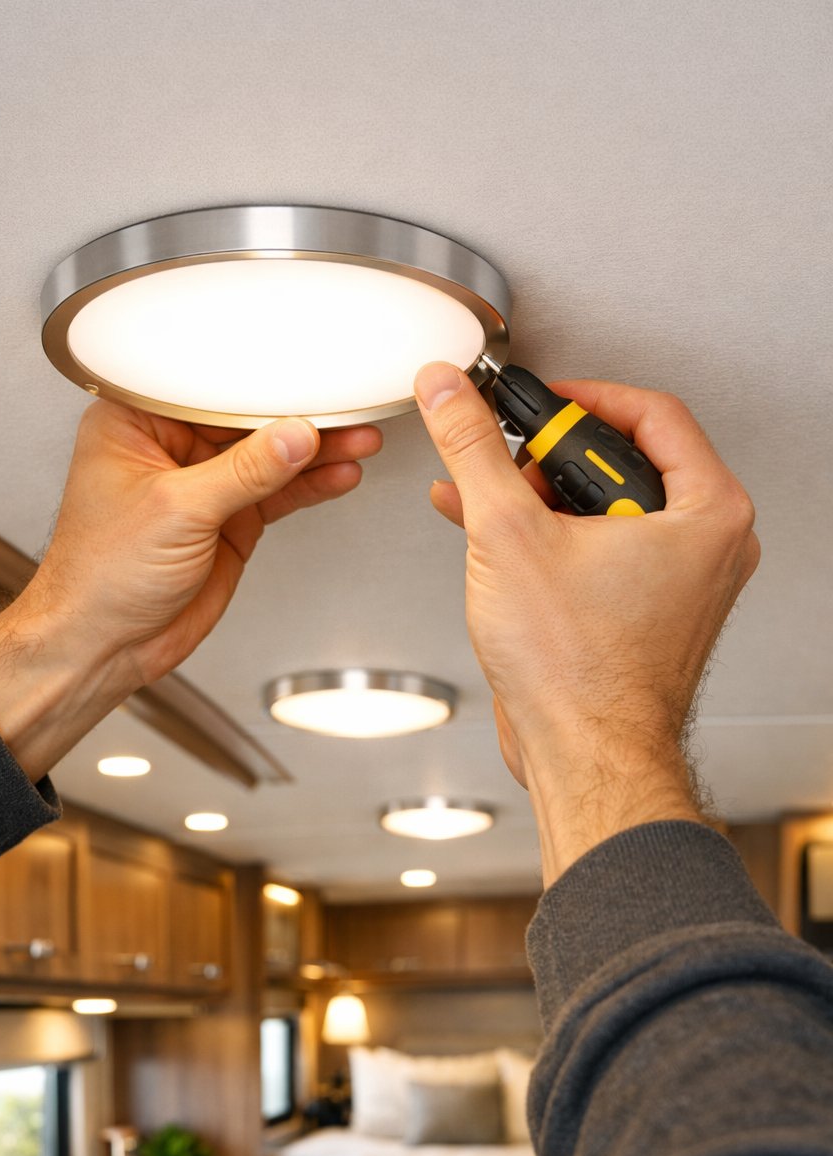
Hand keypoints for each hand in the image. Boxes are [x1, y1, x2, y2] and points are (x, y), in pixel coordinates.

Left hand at [28, 400, 382, 685]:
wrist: (102, 646)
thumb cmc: (98, 577)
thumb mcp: (176, 510)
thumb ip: (243, 471)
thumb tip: (294, 437)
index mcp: (133, 423)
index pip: (207, 389)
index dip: (258, 382)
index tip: (304, 377)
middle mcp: (168, 450)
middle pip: (245, 420)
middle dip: (297, 417)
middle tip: (346, 408)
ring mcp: (201, 488)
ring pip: (268, 458)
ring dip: (314, 452)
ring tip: (359, 438)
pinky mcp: (226, 523)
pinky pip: (275, 495)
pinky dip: (308, 486)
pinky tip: (339, 474)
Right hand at [414, 362, 759, 882]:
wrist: (584, 759)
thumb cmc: (580, 676)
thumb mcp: (508, 535)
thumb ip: (475, 451)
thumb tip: (450, 396)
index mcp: (706, 512)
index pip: (648, 412)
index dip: (577, 398)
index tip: (533, 404)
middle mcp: (705, 546)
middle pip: (621, 461)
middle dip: (547, 460)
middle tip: (506, 465)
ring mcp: (678, 583)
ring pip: (603, 509)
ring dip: (535, 501)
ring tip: (483, 504)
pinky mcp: (644, 614)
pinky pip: (599, 552)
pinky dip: (548, 540)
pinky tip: (490, 540)